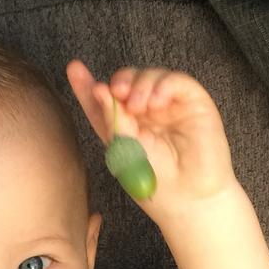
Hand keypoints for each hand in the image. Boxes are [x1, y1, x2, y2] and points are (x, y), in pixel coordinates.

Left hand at [65, 60, 238, 210]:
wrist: (187, 199)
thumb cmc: (155, 181)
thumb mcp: (124, 150)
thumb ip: (112, 119)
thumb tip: (100, 88)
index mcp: (126, 125)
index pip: (105, 100)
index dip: (87, 84)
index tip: (74, 68)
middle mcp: (147, 112)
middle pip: (128, 81)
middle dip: (120, 81)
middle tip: (116, 93)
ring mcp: (170, 106)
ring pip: (151, 76)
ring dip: (140, 84)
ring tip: (138, 105)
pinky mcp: (194, 103)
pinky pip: (177, 81)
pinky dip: (163, 85)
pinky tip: (156, 102)